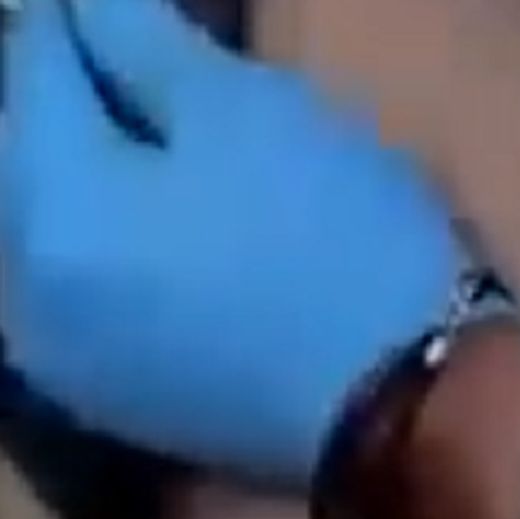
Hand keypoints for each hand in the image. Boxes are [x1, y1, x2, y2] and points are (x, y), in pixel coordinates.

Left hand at [1, 0, 468, 485]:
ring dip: (93, 169)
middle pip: (30, 154)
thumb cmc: (338, 244)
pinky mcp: (113, 395)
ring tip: (161, 143)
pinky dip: (112, 239)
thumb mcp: (251, 115)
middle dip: (82, 100)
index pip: (36, 69)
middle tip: (145, 68)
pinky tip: (172, 227)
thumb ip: (144, 43)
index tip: (124, 11)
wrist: (405, 401)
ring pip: (52, 225)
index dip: (81, 19)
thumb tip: (86, 5)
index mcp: (54, 212)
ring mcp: (64, 357)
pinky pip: (82, 288)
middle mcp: (24, 295)